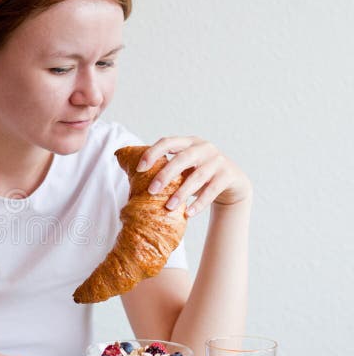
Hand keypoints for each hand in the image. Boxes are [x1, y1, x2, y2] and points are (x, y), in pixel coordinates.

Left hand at [136, 136, 251, 216]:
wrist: (232, 182)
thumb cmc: (197, 174)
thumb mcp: (182, 167)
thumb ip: (161, 165)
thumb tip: (123, 164)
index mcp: (189, 142)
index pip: (168, 142)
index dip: (153, 153)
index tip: (140, 168)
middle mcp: (204, 148)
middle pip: (183, 158)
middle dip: (165, 174)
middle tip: (151, 191)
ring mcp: (218, 161)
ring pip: (198, 176)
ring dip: (182, 192)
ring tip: (168, 207)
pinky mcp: (228, 176)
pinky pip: (212, 190)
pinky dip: (199, 203)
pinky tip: (187, 213)